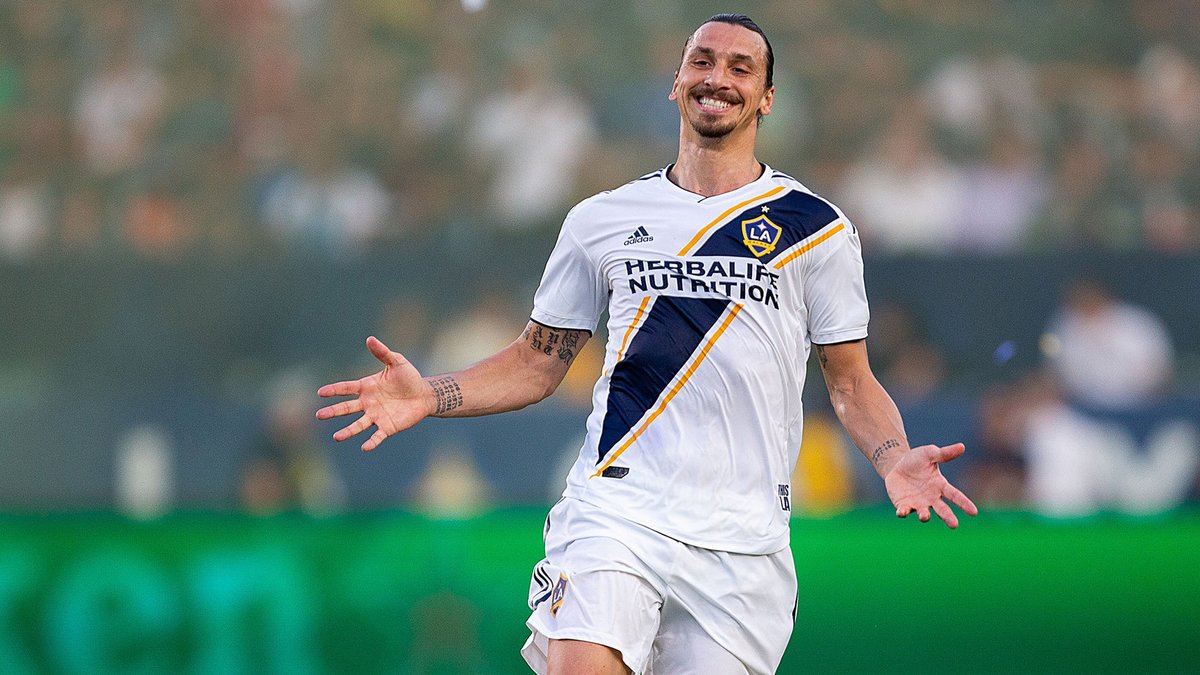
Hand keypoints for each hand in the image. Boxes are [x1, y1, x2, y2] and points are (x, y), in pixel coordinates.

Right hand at [315, 336, 431, 451]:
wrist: (424, 395)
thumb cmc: (409, 377)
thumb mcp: (397, 362)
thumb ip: (382, 353)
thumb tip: (369, 338)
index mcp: (367, 387)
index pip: (346, 388)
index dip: (333, 390)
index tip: (320, 393)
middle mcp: (368, 403)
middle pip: (346, 408)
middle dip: (333, 412)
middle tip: (319, 416)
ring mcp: (376, 416)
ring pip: (358, 425)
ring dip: (347, 431)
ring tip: (336, 437)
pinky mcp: (387, 427)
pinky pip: (377, 436)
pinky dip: (371, 442)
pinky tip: (364, 447)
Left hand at [884, 443, 978, 528]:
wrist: (896, 465)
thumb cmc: (917, 460)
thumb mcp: (930, 453)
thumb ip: (944, 453)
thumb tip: (962, 446)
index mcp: (941, 486)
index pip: (955, 495)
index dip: (964, 503)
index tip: (974, 512)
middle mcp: (931, 498)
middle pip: (942, 510)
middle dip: (948, 517)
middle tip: (954, 525)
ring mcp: (918, 503)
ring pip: (924, 513)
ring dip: (924, 516)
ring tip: (925, 516)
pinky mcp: (903, 505)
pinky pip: (904, 511)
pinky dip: (903, 512)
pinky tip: (901, 513)